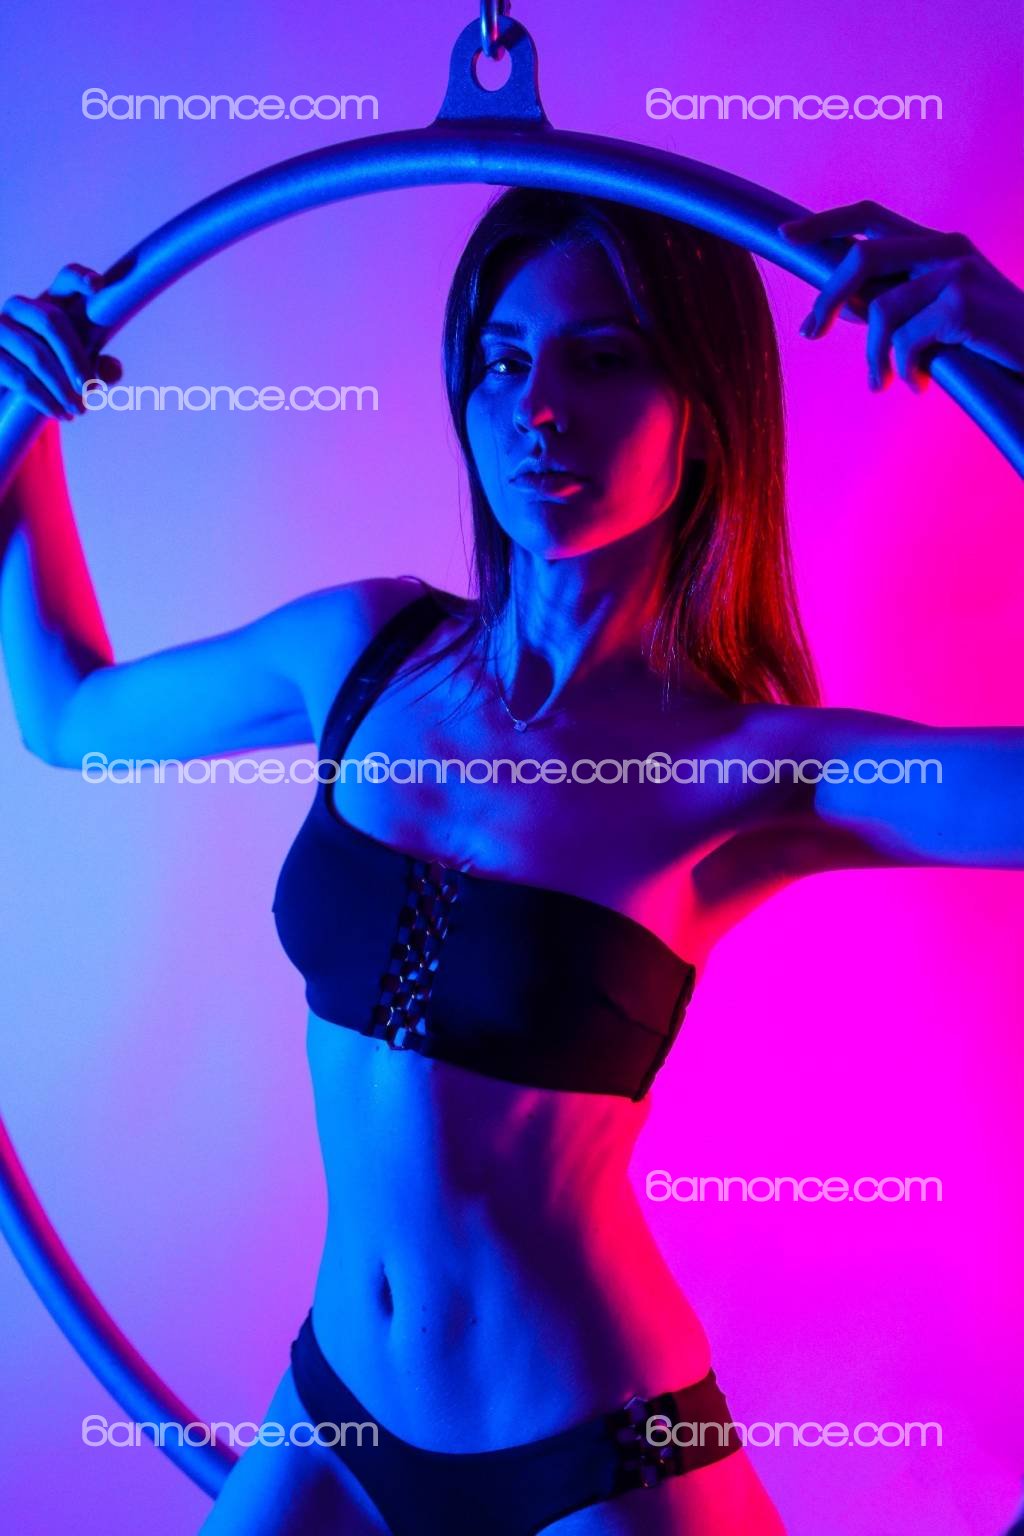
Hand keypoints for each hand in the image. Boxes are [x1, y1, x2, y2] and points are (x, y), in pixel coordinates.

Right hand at [0, 265, 121, 420]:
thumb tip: (112, 369)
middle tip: (90, 390)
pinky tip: (59, 414)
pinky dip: (45, 399)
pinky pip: (20, 377)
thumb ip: (101, 368)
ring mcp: (0, 328)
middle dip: (75, 359)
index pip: (65, 281)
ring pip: (36, 354)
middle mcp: (22, 308)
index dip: (79, 278)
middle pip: (52, 321)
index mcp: (51, 304)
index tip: (97, 287)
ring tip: (79, 411)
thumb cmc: (54, 373)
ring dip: (62, 387)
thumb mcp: (80, 370)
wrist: (9, 394)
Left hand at [778, 200, 1023, 392]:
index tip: (786, 237)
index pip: (870, 217)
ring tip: (881, 384)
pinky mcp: (962, 303)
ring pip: (880, 309)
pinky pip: (906, 341)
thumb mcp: (935, 316)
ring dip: (873, 356)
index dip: (825, 224)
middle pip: (862, 256)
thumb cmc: (987, 340)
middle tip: (810, 334)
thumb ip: (893, 304)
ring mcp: (956, 271)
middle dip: (827, 297)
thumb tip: (843, 307)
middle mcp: (944, 247)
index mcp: (934, 244)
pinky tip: (921, 385)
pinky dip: (905, 370)